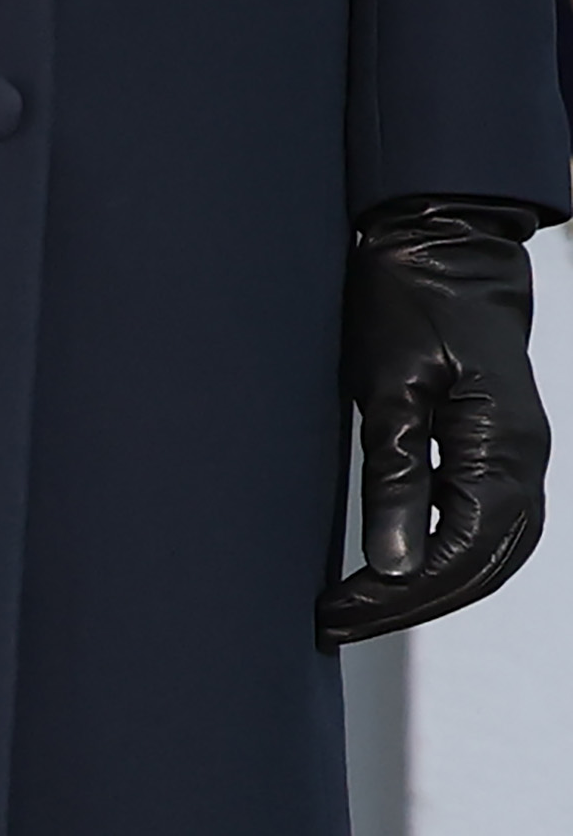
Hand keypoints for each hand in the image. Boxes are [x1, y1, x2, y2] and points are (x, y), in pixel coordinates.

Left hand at [324, 196, 551, 640]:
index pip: (458, 555)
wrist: (443, 239)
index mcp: (503, 453)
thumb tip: (395, 563)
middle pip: (481, 566)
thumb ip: (396, 474)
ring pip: (490, 551)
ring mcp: (520, 456)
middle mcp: (525, 464)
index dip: (398, 594)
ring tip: (360, 606)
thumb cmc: (408, 299)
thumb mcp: (387, 384)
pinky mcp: (501, 444)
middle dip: (410, 602)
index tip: (337, 611)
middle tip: (337, 621)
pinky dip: (448, 552)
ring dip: (431, 586)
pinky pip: (486, 521)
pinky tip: (402, 564)